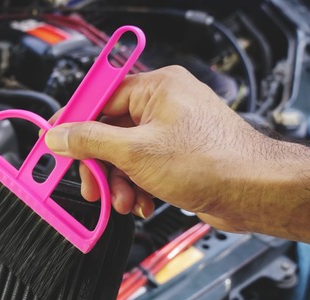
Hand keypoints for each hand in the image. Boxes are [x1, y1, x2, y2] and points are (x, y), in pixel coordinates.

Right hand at [44, 65, 309, 241]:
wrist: (254, 192)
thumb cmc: (211, 162)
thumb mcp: (134, 152)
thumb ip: (90, 141)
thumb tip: (59, 136)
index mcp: (156, 87)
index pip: (99, 98)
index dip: (74, 124)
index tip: (55, 144)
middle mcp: (165, 104)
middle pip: (109, 131)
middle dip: (100, 165)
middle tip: (91, 186)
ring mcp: (172, 130)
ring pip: (125, 154)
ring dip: (118, 183)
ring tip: (124, 201)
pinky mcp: (179, 154)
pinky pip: (143, 166)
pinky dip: (137, 187)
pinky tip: (143, 203)